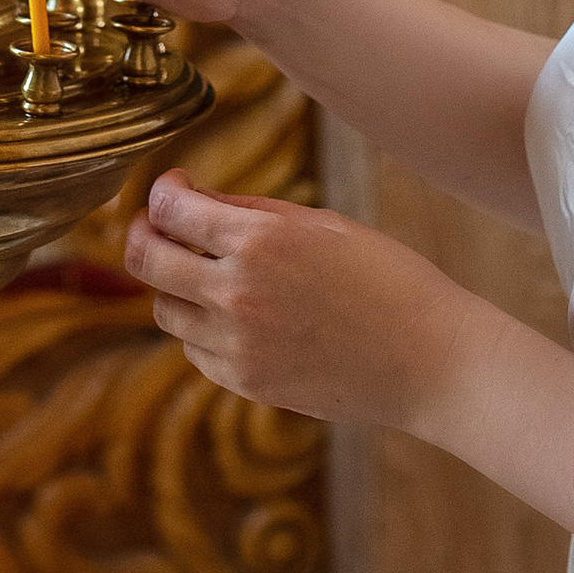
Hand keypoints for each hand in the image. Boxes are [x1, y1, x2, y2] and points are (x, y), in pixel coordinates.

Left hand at [124, 172, 473, 427]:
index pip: (170, 210)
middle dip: (143, 236)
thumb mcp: (323, 225)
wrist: (430, 361)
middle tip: (155, 227)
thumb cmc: (389, 280)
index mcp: (258, 242)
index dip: (163, 192)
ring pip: (166, 311)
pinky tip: (238, 317)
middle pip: (146, 262)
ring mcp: (237, 346)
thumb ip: (252, 212)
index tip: (175, 188)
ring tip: (208, 274)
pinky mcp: (246, 383)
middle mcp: (235, 294)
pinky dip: (203, 330)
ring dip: (176, 286)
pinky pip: (195, 351)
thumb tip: (197, 201)